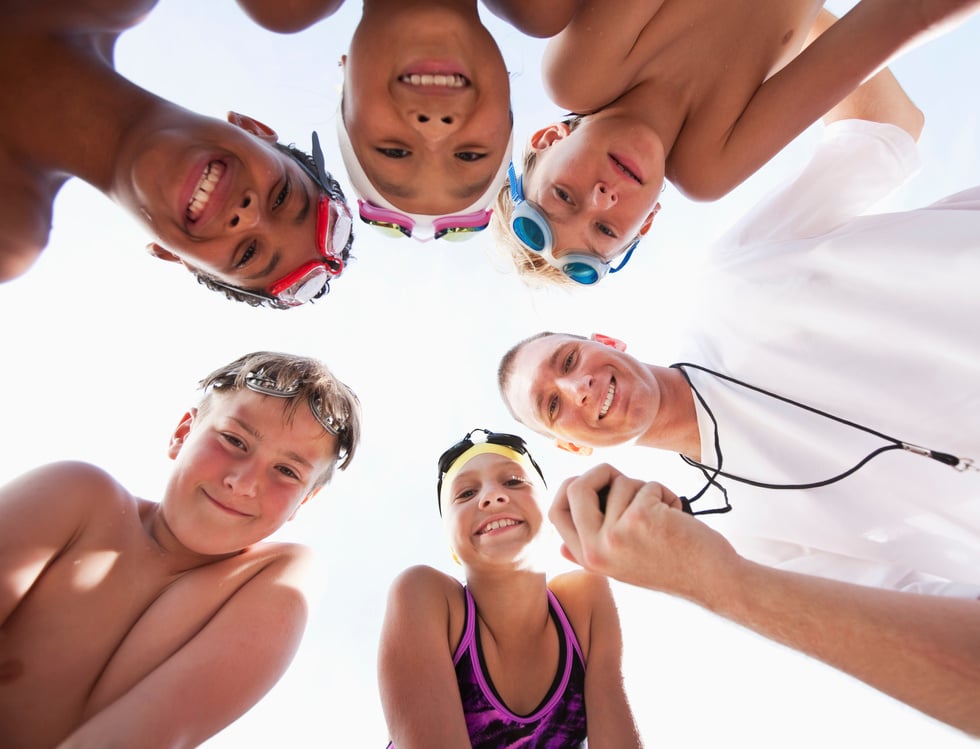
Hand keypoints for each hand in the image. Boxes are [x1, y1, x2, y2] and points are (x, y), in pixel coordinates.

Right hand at [549, 463, 737, 599]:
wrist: (712, 580)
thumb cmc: (672, 566)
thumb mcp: (621, 565)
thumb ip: (590, 552)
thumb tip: (561, 547)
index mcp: (588, 559)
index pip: (555, 513)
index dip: (568, 489)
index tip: (590, 481)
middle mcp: (596, 549)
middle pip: (576, 487)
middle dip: (601, 472)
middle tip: (625, 480)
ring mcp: (615, 533)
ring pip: (620, 483)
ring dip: (646, 489)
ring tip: (663, 515)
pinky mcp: (639, 518)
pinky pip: (647, 485)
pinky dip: (666, 493)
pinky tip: (676, 517)